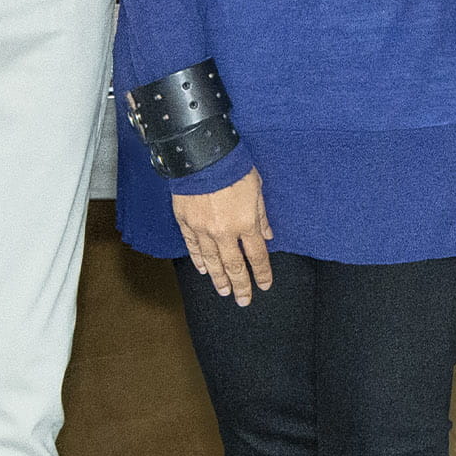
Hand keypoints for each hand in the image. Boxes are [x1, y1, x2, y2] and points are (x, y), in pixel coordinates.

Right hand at [172, 170, 276, 304]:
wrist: (202, 156)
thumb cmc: (233, 167)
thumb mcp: (256, 188)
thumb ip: (261, 215)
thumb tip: (268, 236)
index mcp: (246, 223)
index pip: (257, 256)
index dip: (262, 273)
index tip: (264, 285)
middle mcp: (225, 232)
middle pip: (234, 266)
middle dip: (241, 285)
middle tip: (244, 300)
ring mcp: (203, 229)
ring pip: (212, 261)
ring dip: (219, 279)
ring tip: (224, 292)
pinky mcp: (186, 223)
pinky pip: (194, 247)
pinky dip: (198, 260)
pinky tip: (204, 270)